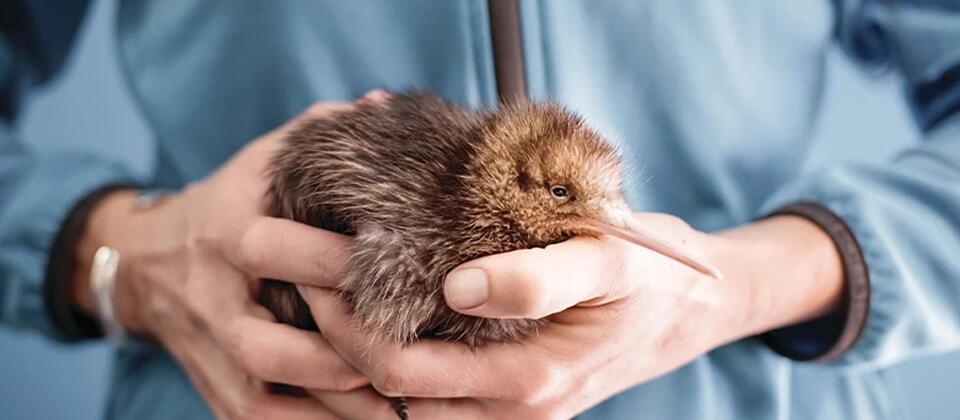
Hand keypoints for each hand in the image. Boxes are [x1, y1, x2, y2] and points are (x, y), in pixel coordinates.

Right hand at [72, 97, 383, 418]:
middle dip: (338, 354)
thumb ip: (320, 134)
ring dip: (335, 405)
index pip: (271, 249)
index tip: (402, 265)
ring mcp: (211, 351)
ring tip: (403, 401)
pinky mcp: (215, 390)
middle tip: (411, 355)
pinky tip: (366, 419)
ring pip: (267, 393)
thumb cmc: (230, 205)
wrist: (148, 263)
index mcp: (227, 233)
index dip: (330, 262)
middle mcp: (214, 299)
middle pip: (265, 345)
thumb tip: (384, 106)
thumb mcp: (264, 161)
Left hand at [300, 214, 843, 418]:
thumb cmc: (650, 278)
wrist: (687, 308)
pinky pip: (425, 393)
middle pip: (386, 395)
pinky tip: (357, 322)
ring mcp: (501, 408)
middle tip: (291, 274)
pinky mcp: (501, 393)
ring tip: (306, 297)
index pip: (400, 374)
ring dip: (348, 358)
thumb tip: (455, 286)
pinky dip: (382, 365)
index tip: (308, 270)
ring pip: (398, 402)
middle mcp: (506, 410)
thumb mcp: (609, 262)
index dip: (345, 328)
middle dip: (330, 342)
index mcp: (526, 383)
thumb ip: (540, 276)